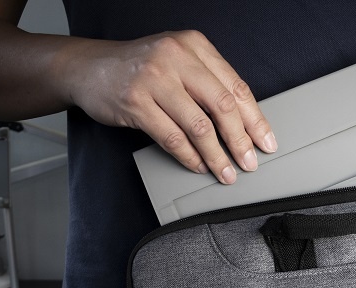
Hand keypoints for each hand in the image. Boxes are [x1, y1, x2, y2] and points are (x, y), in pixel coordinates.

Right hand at [60, 30, 275, 183]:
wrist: (88, 68)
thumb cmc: (141, 68)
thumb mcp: (178, 62)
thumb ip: (209, 83)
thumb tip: (245, 124)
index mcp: (194, 46)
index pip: (236, 87)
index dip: (255, 119)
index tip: (267, 141)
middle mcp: (176, 58)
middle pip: (222, 106)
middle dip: (241, 141)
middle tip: (250, 162)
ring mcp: (154, 79)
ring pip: (199, 126)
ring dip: (216, 156)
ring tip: (226, 172)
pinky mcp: (136, 103)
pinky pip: (172, 138)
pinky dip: (190, 157)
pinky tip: (199, 166)